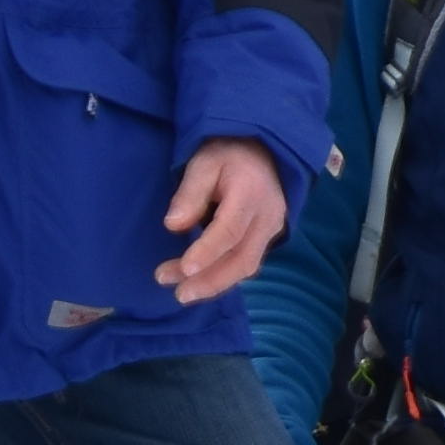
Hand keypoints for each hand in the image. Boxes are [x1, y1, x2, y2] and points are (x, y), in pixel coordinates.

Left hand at [157, 139, 292, 301]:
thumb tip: (173, 226)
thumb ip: (190, 193)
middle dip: (210, 279)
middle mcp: (267, 217)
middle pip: (242, 258)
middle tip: (178, 293)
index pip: (230, 230)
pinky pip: (248, 263)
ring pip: (247, 265)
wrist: (265, 151)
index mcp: (251, 194)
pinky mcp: (267, 237)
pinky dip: (224, 277)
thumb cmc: (228, 155)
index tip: (184, 268)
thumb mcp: (204, 163)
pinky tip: (201, 282)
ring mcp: (271, 229)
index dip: (207, 252)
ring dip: (215, 283)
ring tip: (182, 292)